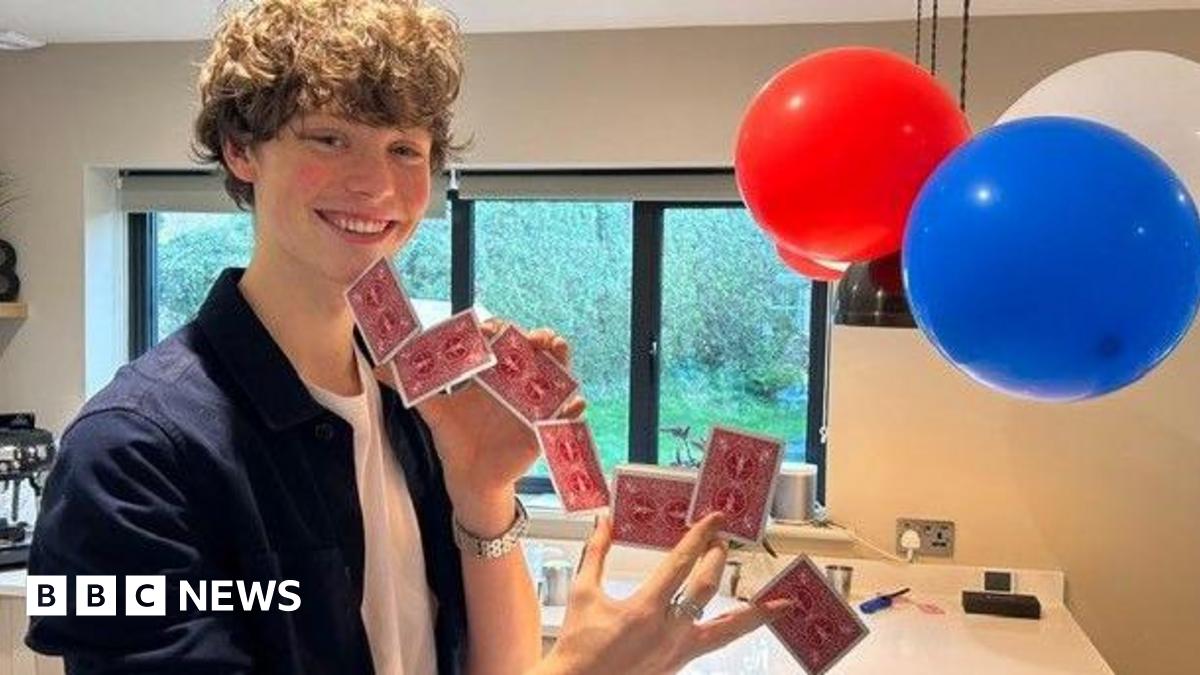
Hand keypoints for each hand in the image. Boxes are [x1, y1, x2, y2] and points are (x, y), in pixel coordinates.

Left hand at [379, 319, 584, 528]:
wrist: (469, 478)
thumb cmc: (456, 440)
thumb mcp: (435, 411)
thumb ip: (411, 387)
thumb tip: (379, 366)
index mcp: (491, 373)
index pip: (501, 340)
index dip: (500, 329)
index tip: (491, 329)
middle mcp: (515, 383)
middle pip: (534, 351)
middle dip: (538, 338)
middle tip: (534, 336)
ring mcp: (533, 403)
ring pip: (556, 374)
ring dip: (562, 360)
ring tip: (557, 351)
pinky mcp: (543, 426)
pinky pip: (566, 413)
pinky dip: (574, 407)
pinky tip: (573, 403)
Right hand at [534, 513, 794, 674]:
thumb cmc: (577, 644)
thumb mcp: (582, 593)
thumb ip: (596, 552)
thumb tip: (604, 520)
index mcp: (643, 609)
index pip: (680, 563)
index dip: (699, 537)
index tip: (715, 519)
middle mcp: (667, 630)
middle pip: (707, 587)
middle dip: (717, 559)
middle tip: (723, 540)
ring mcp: (678, 651)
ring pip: (728, 629)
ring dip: (756, 613)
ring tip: (784, 603)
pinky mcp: (680, 663)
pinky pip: (715, 643)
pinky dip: (734, 630)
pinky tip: (746, 623)